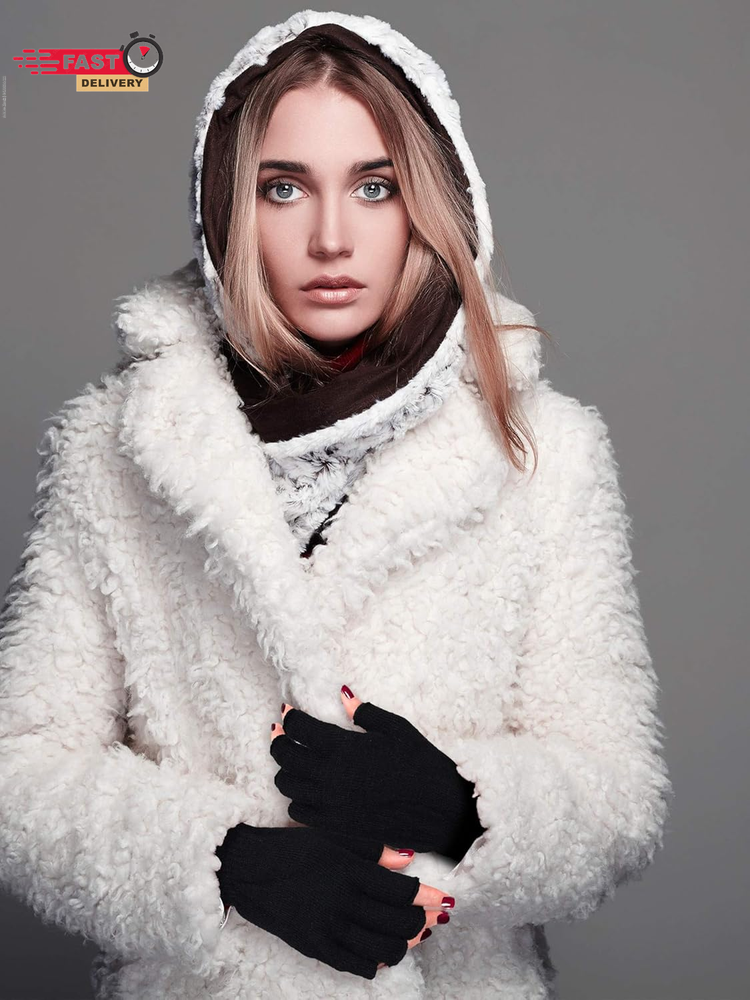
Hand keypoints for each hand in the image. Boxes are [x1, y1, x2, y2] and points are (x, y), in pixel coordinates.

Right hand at [215, 823, 453, 978]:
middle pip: (398, 922)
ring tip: (414, 935)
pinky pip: (357, 966)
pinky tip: (383, 952)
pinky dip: (377, 962)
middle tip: (434, 917)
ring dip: (405, 945)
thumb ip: (373, 849)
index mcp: (348, 870)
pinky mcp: (315, 948)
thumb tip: (408, 859)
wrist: (248, 870)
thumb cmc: (293, 848)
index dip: (427, 896)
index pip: (402, 891)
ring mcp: (328, 929)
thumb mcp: (332, 837)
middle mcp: (341, 902)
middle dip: (423, 921)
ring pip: (383, 949)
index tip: (441, 896)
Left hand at [269, 686, 485, 859]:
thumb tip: (343, 696)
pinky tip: (310, 790)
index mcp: (343, 747)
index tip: (291, 712)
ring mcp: (329, 803)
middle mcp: (329, 775)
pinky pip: (298, 811)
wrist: (439, 811)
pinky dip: (297, 798)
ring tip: (297, 762)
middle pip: (284, 755)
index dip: (290, 717)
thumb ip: (365, 712)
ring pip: (286, 785)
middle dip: (280, 740)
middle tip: (284, 734)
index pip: (298, 728)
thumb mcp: (397, 728)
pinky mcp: (335, 825)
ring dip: (287, 770)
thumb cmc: (422, 764)